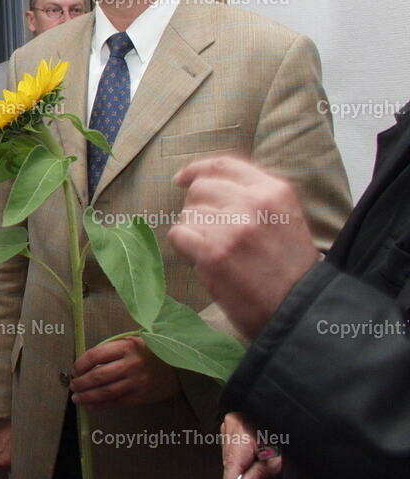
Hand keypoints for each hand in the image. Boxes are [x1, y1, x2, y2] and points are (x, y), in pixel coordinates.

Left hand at [70, 336, 179, 408]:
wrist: (179, 365)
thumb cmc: (151, 350)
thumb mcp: (132, 341)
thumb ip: (112, 349)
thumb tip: (86, 362)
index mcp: (126, 346)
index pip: (95, 356)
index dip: (80, 364)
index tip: (74, 369)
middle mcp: (130, 364)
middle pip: (98, 376)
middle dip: (81, 383)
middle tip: (73, 386)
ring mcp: (137, 382)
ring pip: (106, 392)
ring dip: (88, 397)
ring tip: (77, 398)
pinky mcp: (142, 396)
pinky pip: (117, 402)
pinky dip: (102, 405)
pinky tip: (92, 406)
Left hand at [168, 156, 319, 338]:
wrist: (299, 312)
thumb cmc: (289, 270)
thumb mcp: (284, 219)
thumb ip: (254, 197)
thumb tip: (206, 183)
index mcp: (274, 191)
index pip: (223, 166)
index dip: (197, 170)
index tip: (182, 179)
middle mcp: (253, 203)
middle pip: (201, 189)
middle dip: (197, 209)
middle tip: (210, 234)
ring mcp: (232, 227)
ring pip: (188, 214)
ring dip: (194, 232)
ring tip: (218, 254)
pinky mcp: (213, 252)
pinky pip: (178, 234)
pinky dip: (184, 248)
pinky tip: (203, 261)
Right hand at [221, 412, 282, 478]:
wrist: (289, 411)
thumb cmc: (286, 431)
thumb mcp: (279, 459)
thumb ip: (259, 475)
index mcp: (240, 432)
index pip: (230, 467)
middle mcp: (230, 425)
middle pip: (229, 461)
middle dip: (241, 475)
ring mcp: (229, 423)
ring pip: (230, 453)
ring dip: (242, 464)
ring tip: (260, 464)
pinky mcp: (233, 423)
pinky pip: (232, 445)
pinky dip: (242, 455)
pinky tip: (255, 457)